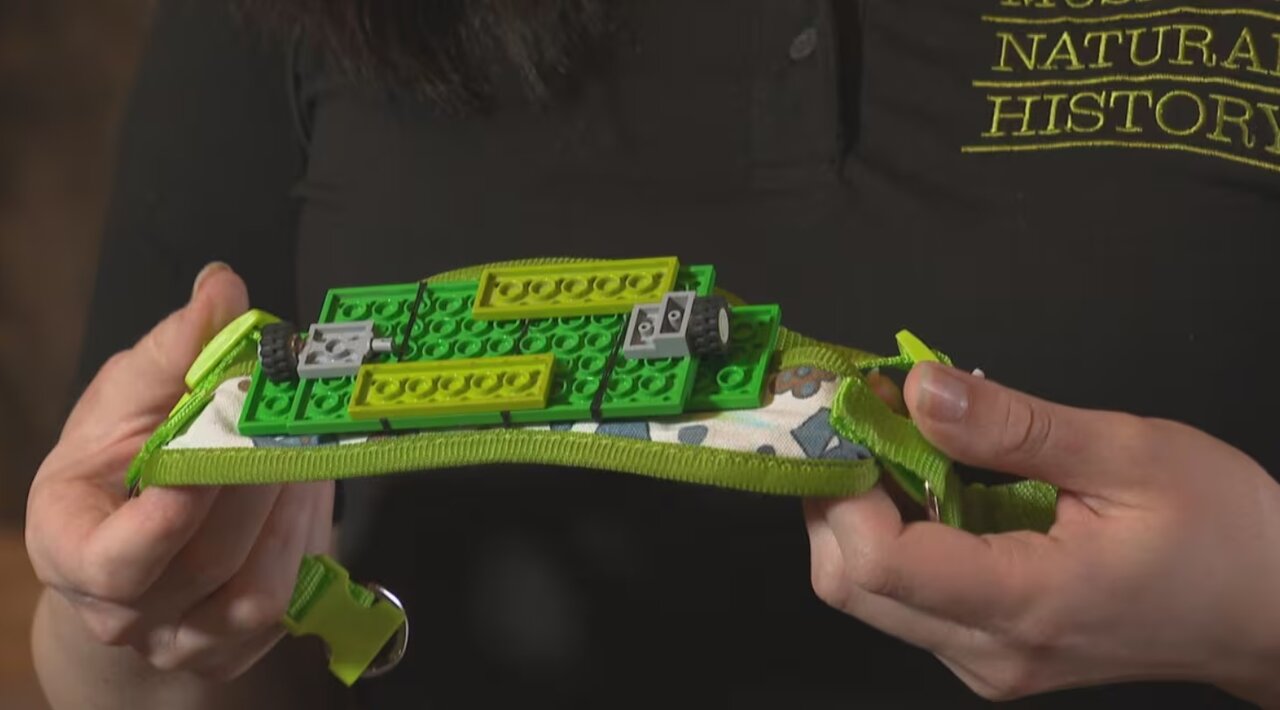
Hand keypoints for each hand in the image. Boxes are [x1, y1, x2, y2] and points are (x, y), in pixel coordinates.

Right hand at [26, 263, 334, 680]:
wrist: (143, 547)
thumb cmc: (122, 466)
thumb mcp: (127, 401)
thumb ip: (172, 351)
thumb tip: (222, 286)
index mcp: (71, 548)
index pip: (115, 562)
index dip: (171, 516)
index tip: (217, 453)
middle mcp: (124, 611)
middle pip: (207, 560)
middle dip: (258, 479)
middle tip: (293, 414)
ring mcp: (184, 639)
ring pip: (257, 587)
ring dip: (293, 505)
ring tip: (304, 443)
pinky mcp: (239, 646)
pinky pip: (290, 597)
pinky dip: (308, 535)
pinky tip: (307, 486)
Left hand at [805, 363, 1279, 704]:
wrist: (1273, 612)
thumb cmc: (1223, 532)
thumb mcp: (1126, 453)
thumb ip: (1009, 425)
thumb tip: (916, 389)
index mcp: (1025, 602)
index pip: (876, 562)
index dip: (844, 484)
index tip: (854, 413)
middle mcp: (989, 650)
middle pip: (850, 583)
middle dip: (838, 495)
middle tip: (867, 419)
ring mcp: (985, 661)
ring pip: (869, 593)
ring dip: (863, 513)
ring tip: (905, 442)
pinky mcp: (988, 653)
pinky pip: (908, 598)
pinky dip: (898, 536)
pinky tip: (934, 485)